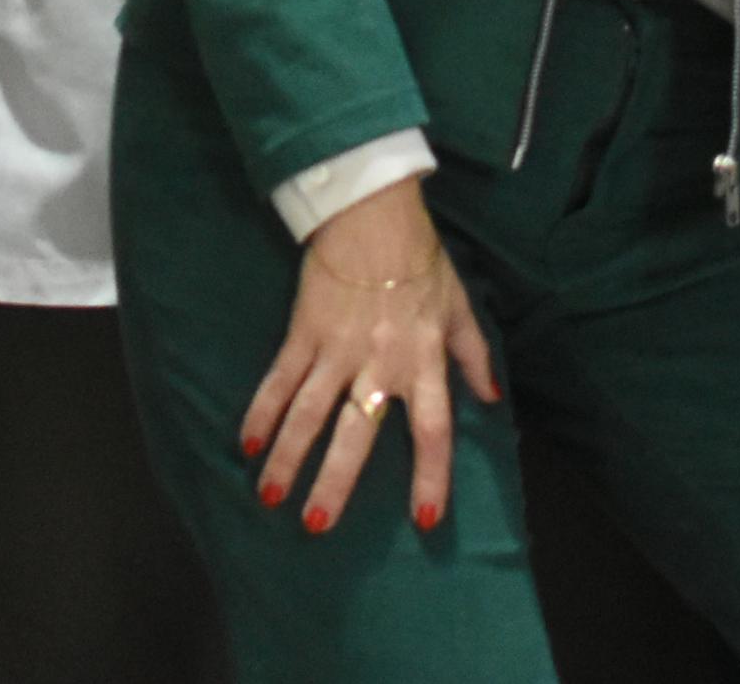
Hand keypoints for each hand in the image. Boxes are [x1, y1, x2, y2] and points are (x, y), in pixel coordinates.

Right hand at [242, 181, 499, 537]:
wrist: (373, 213)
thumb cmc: (420, 259)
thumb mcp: (459, 306)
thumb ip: (474, 356)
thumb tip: (491, 399)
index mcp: (423, 362)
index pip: (432, 432)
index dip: (430, 477)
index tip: (425, 519)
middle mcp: (380, 365)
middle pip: (356, 434)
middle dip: (335, 483)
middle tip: (316, 526)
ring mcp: (337, 351)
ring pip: (308, 414)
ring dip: (288, 458)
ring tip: (271, 497)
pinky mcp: (304, 333)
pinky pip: (280, 379)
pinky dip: (262, 411)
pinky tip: (248, 444)